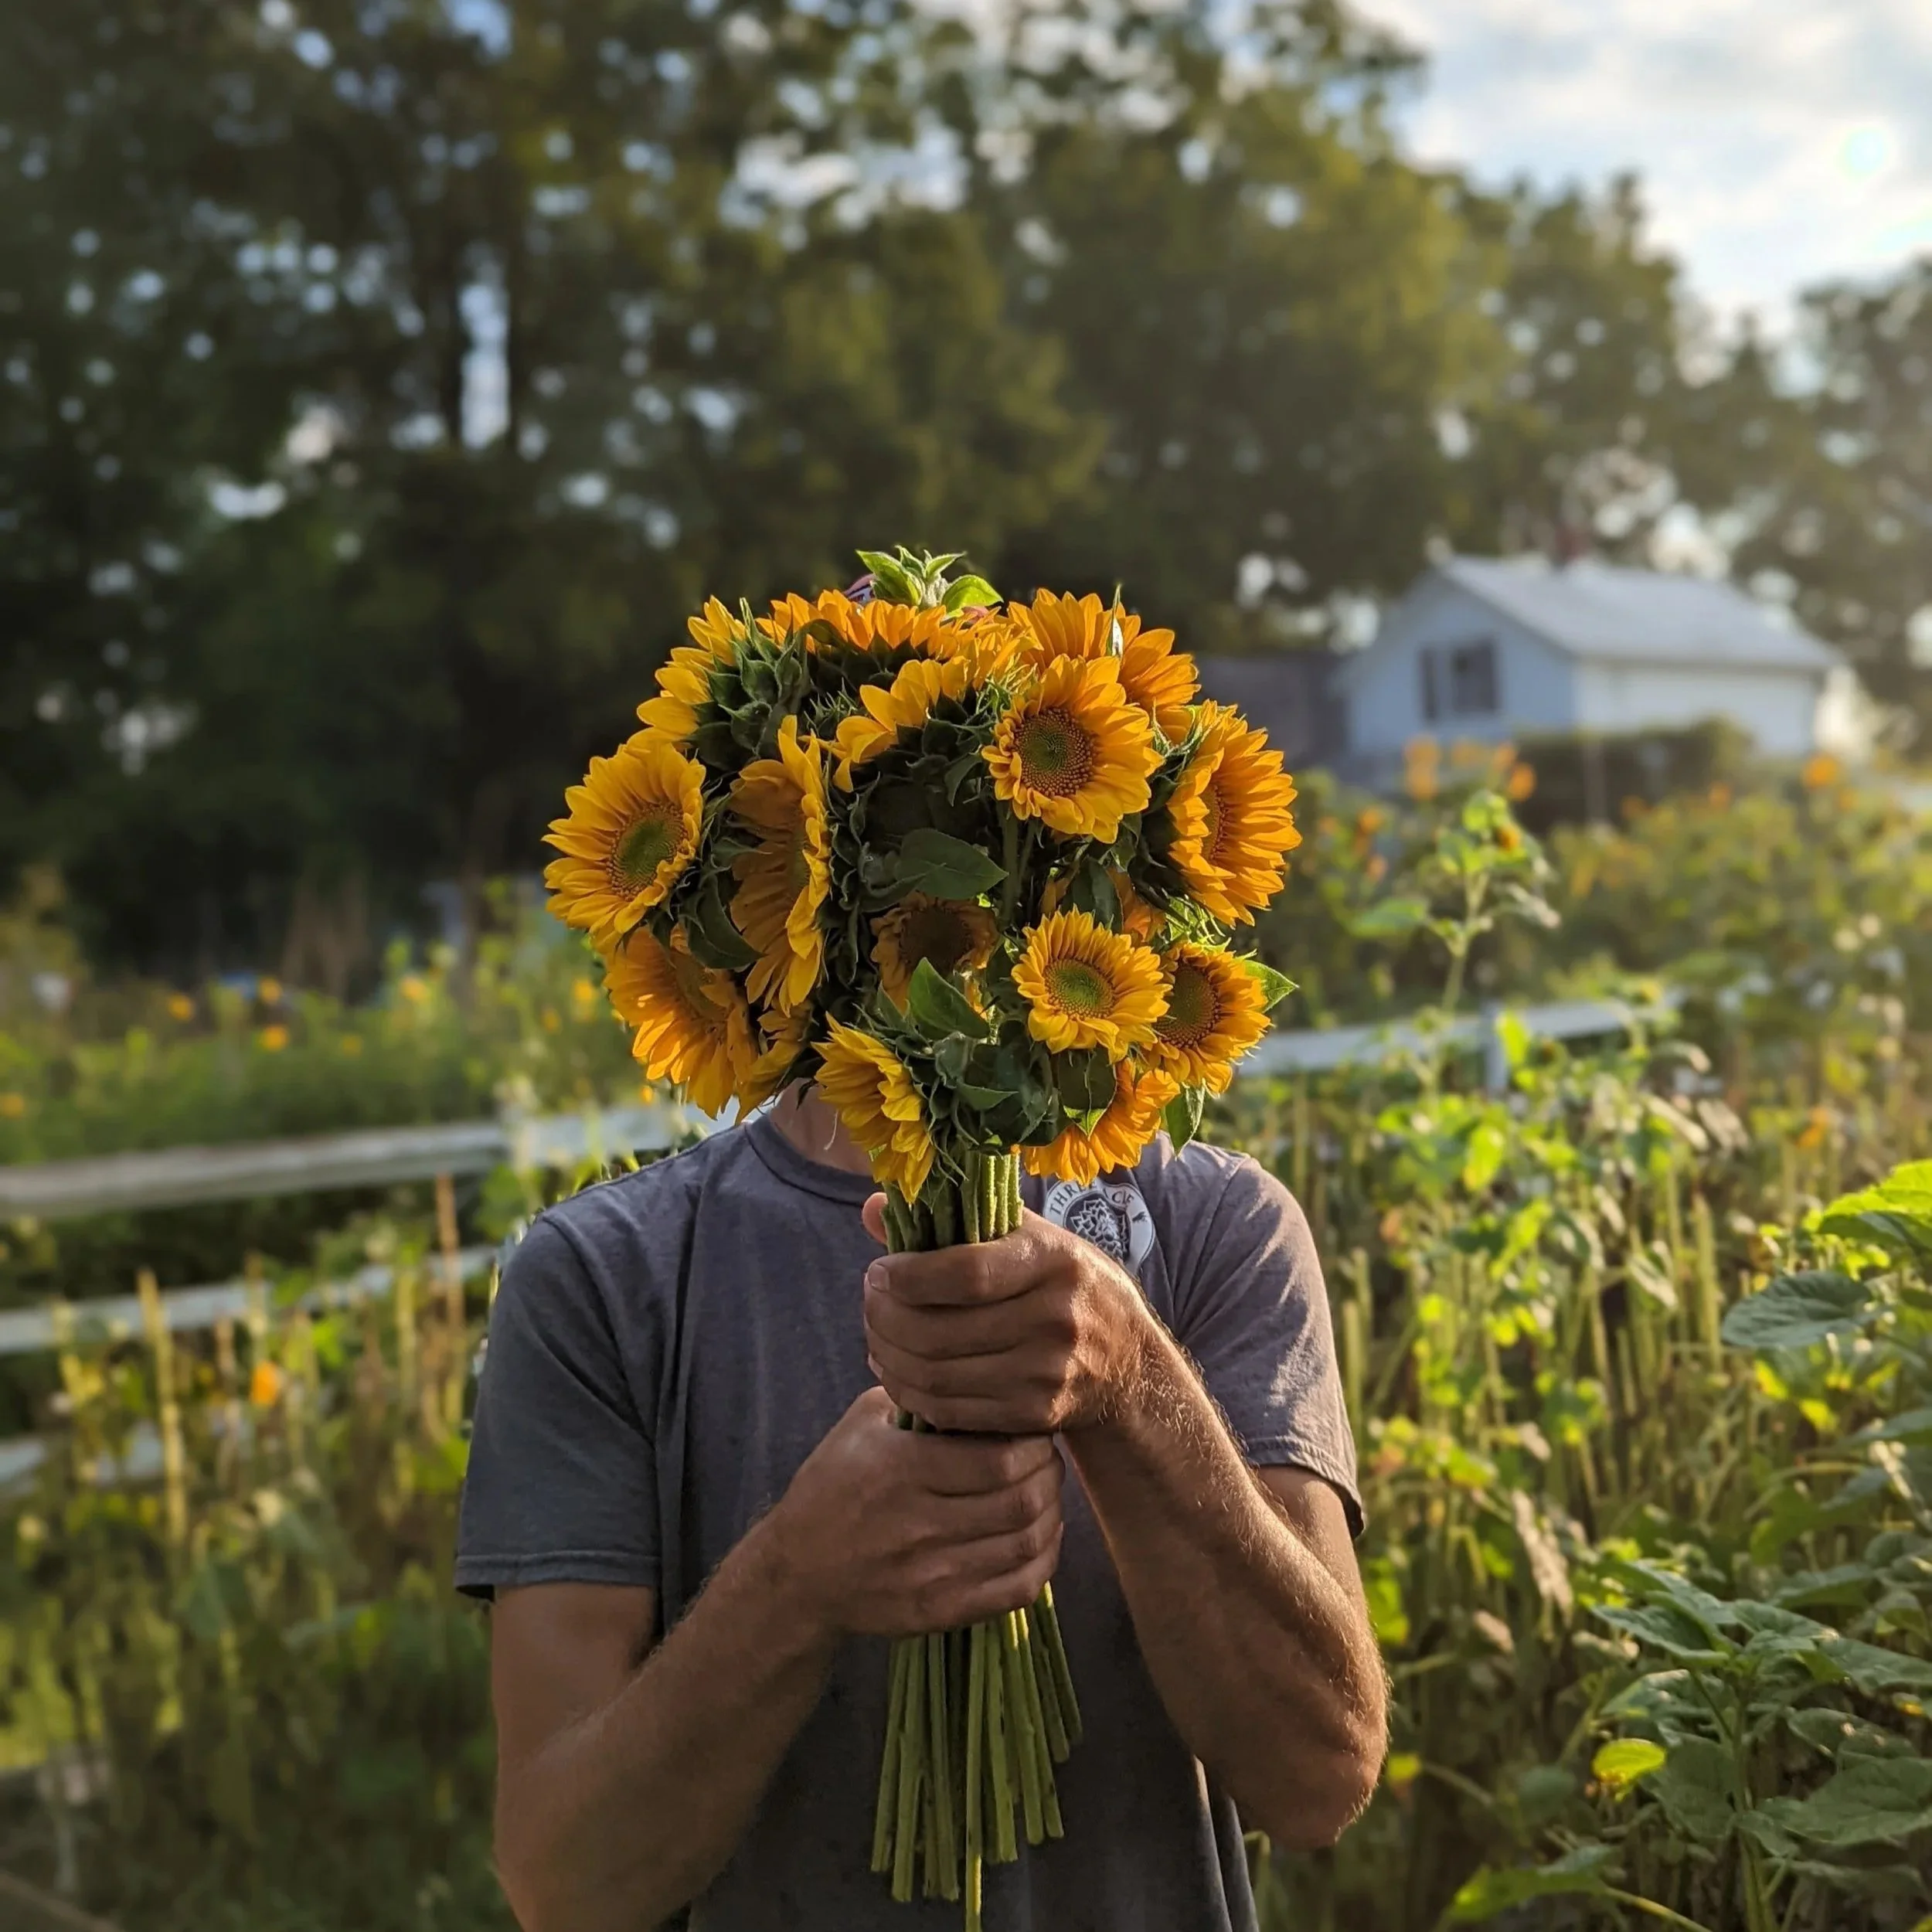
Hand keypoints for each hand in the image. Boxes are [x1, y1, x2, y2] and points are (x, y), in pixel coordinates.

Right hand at [767, 1387, 1063, 1639]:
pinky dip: (1043, 1563)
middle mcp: (917, 1525)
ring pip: (1026, 1545)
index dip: (1034, 1444)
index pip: (1000, 1460)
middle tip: (1046, 1461)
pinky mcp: (939, 1613)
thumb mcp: (862, 1424)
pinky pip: (1016, 1591)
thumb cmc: (833, 1485)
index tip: (1034, 1432)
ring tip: (1044, 1495)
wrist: (797, 1572)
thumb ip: (919, 1398)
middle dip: (1049, 1475)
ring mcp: (930, 1575)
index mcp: (901, 1469)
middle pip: (1021, 1502)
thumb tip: (981, 1380)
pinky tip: (1039, 1539)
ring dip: (1051, 1516)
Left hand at [860, 1195, 1150, 1436]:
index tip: (880, 1271)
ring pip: (938, 1376)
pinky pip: (952, 1411)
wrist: (1126, 1359)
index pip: (966, 1273)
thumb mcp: (1031, 1236)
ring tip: (876, 1336)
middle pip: (940, 1331)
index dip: (909, 1277)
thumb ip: (959, 1217)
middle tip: (869, 1302)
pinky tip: (898, 1371)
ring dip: (889, 1357)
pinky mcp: (1034, 1415)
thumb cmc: (1066, 1283)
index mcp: (1054, 1261)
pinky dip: (911, 1392)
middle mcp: (1055, 1319)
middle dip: (885, 1318)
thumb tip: (875, 1207)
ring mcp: (1046, 1374)